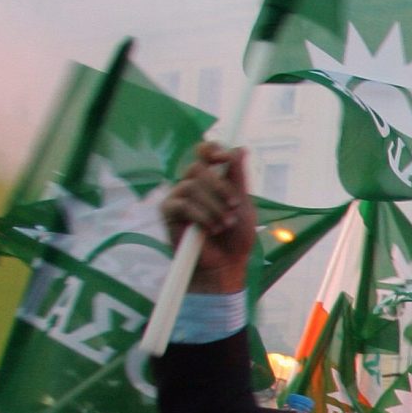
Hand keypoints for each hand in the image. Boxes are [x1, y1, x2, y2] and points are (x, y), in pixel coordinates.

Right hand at [158, 143, 254, 293]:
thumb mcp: (244, 205)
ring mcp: (178, 196)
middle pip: (198, 167)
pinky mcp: (168, 212)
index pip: (204, 152)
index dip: (212, 149)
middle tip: (234, 206)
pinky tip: (211, 229)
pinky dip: (201, 216)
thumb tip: (241, 149)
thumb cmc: (236, 235)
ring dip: (214, 206)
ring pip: (191, 186)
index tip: (224, 158)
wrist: (226, 264)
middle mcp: (192, 183)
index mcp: (211, 178)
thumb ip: (239, 178)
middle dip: (220, 187)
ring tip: (225, 224)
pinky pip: (182, 204)